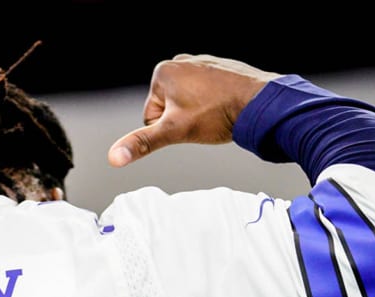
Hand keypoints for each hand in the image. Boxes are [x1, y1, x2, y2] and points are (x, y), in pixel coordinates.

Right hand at [107, 54, 282, 167]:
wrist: (260, 103)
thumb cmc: (217, 114)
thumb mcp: (174, 132)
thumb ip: (142, 143)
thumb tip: (114, 157)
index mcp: (163, 72)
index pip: (150, 116)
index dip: (168, 129)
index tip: (188, 123)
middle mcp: (181, 61)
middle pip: (169, 107)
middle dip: (183, 119)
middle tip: (203, 119)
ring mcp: (202, 63)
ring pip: (189, 102)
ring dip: (199, 113)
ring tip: (215, 113)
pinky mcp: (220, 68)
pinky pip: (207, 94)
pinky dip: (214, 103)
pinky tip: (225, 106)